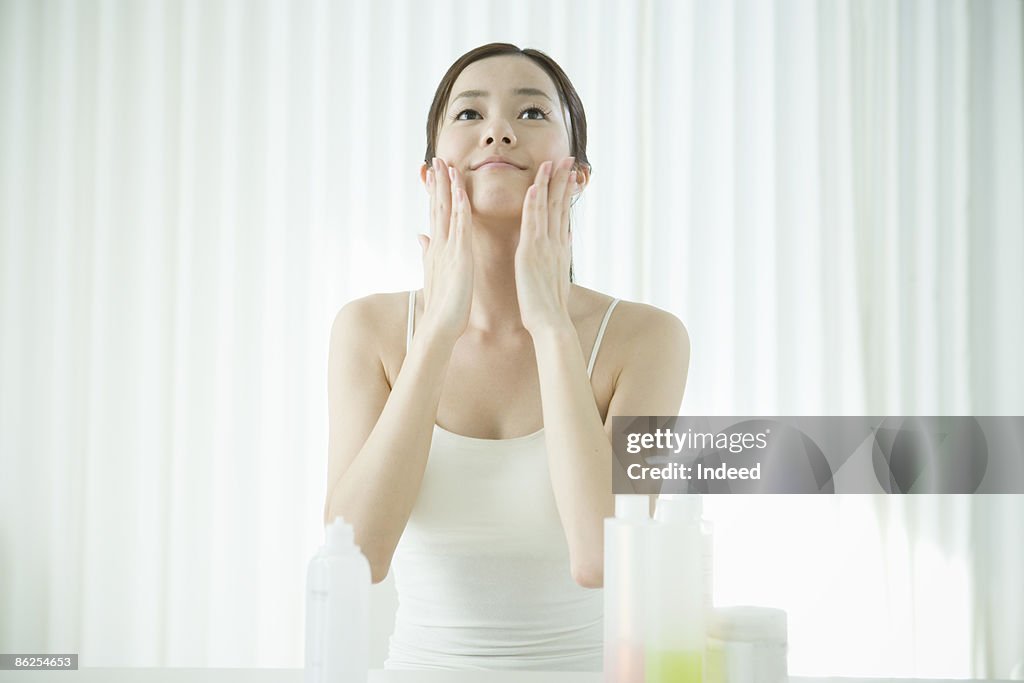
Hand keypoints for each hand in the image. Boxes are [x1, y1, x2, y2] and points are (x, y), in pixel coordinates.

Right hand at [417, 158, 473, 343]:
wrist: (440, 327)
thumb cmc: (442, 306)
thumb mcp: (434, 274)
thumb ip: (427, 252)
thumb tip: (420, 235)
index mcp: (437, 249)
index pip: (435, 214)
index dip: (434, 192)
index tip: (433, 172)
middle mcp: (439, 245)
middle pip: (437, 207)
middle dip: (437, 182)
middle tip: (436, 158)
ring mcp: (447, 249)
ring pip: (447, 211)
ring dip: (446, 187)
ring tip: (445, 164)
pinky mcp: (459, 257)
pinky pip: (460, 227)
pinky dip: (460, 208)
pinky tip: (461, 191)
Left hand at [515, 157, 577, 334]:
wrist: (551, 323)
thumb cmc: (550, 308)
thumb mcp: (556, 278)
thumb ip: (558, 257)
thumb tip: (564, 242)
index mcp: (559, 249)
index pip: (563, 214)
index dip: (566, 193)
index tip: (570, 175)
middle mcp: (556, 243)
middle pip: (561, 205)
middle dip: (564, 181)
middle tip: (569, 159)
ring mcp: (544, 246)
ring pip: (548, 207)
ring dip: (550, 183)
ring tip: (553, 162)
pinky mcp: (531, 252)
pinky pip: (532, 221)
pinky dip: (534, 202)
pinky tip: (534, 186)